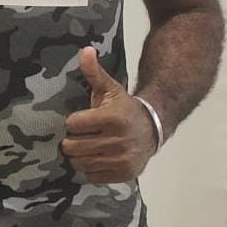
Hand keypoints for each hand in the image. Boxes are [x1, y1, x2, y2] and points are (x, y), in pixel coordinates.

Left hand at [61, 47, 157, 183]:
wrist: (153, 128)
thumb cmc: (124, 107)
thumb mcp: (110, 88)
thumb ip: (94, 72)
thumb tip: (86, 50)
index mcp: (112, 118)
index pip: (73, 124)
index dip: (74, 122)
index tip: (82, 120)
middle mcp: (118, 141)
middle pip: (73, 146)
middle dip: (73, 140)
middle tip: (82, 135)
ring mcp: (122, 160)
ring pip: (80, 163)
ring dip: (80, 155)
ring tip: (89, 146)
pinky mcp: (125, 174)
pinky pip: (92, 176)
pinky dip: (91, 169)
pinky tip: (98, 158)